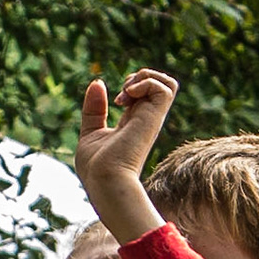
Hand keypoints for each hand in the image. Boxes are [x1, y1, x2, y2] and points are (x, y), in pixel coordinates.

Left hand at [72, 69, 176, 243]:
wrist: (104, 180)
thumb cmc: (96, 167)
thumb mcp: (90, 131)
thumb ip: (94, 109)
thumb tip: (98, 82)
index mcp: (133, 123)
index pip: (145, 95)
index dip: (131, 85)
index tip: (113, 99)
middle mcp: (146, 119)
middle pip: (160, 85)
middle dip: (139, 77)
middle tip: (122, 95)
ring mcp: (152, 119)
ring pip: (168, 83)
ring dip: (145, 78)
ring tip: (127, 93)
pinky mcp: (154, 118)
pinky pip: (165, 88)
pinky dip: (145, 83)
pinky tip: (128, 96)